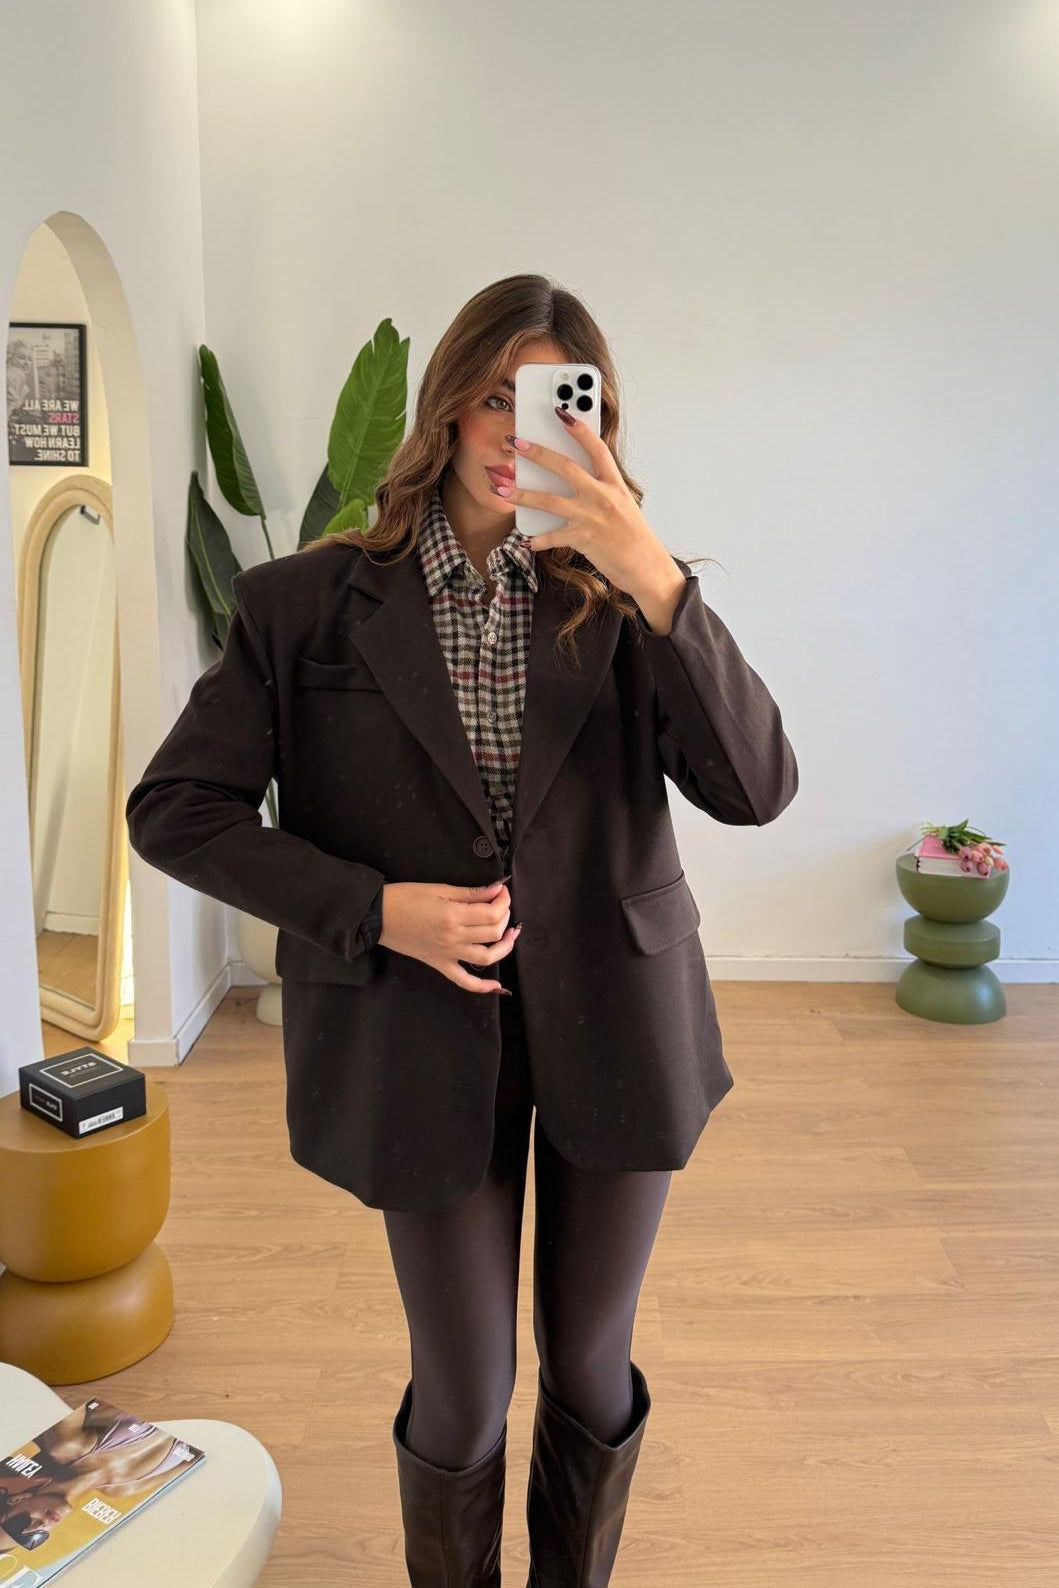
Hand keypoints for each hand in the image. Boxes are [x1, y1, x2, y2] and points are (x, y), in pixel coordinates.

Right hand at [378, 877, 520, 993]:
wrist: (378, 916)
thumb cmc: (404, 897)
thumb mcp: (439, 888)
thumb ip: (470, 892)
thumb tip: (496, 890)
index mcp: (453, 916)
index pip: (492, 913)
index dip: (503, 900)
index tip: (501, 891)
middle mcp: (453, 937)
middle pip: (493, 932)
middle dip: (504, 916)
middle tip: (501, 904)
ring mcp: (447, 953)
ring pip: (486, 957)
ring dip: (504, 947)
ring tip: (509, 935)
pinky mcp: (439, 963)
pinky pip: (463, 981)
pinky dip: (482, 986)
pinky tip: (496, 985)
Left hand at [494, 411, 679, 600]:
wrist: (646, 567)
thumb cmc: (633, 536)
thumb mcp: (623, 505)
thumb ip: (600, 491)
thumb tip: (568, 481)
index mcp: (615, 485)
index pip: (597, 449)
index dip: (580, 430)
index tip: (562, 414)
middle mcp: (603, 497)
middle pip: (566, 468)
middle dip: (538, 454)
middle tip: (516, 444)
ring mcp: (592, 517)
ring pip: (550, 501)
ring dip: (522, 494)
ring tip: (501, 489)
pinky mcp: (584, 539)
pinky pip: (553, 536)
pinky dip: (538, 539)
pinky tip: (528, 540)